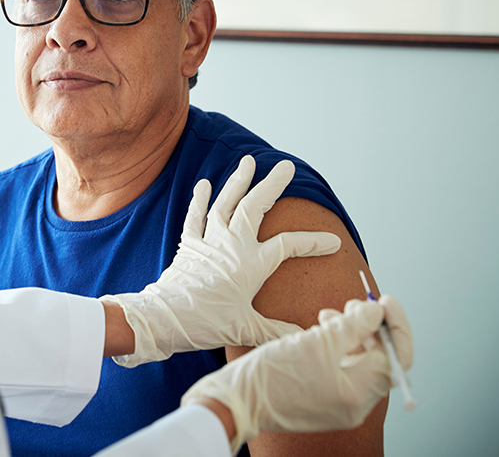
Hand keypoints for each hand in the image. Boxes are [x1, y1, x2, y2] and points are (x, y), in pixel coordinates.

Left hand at [100, 155, 341, 366]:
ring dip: (238, 181)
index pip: (289, 246)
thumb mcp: (246, 330)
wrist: (165, 318)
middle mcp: (232, 245)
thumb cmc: (206, 323)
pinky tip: (204, 184)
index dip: (313, 242)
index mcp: (252, 264)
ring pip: (226, 202)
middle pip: (256, 206)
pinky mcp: (189, 244)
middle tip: (286, 166)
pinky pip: (195, 216)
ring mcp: (209, 241)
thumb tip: (301, 336)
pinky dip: (200, 200)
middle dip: (272, 184)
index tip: (334, 241)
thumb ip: (276, 330)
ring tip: (248, 161)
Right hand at [181, 296, 412, 453]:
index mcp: (358, 395)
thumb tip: (376, 312)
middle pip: (378, 360)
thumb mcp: (316, 342)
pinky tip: (318, 330)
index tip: (384, 300)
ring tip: (329, 313)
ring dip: (351, 334)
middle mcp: (353, 404)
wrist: (235, 401)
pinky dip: (335, 346)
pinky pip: (339, 369)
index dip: (395, 325)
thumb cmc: (273, 375)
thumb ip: (352, 326)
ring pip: (357, 362)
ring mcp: (337, 403)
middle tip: (355, 303)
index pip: (396, 357)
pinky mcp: (320, 397)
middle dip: (369, 327)